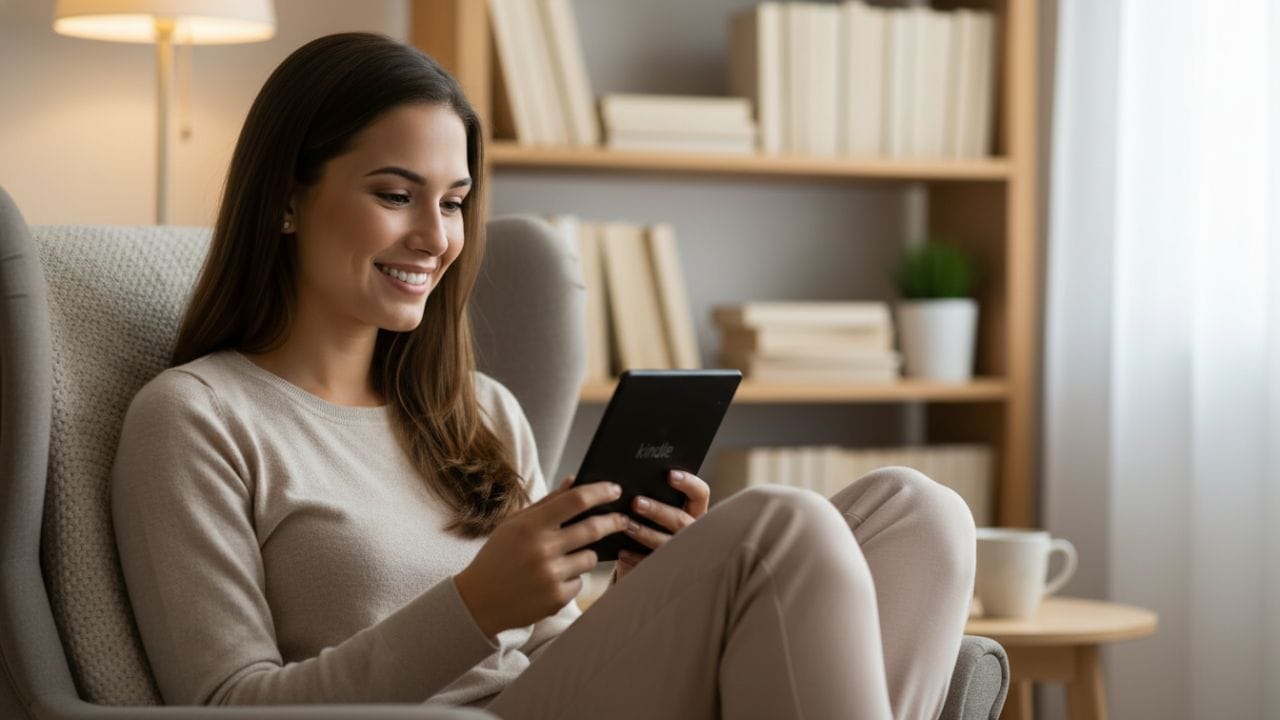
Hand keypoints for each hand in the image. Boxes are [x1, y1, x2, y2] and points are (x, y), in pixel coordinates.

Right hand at [454, 478, 628, 637]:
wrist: (478, 601)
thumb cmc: (498, 557)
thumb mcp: (514, 524)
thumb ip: (546, 503)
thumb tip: (574, 480)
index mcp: (530, 525)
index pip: (575, 501)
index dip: (600, 492)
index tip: (615, 489)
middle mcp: (542, 549)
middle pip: (593, 529)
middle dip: (613, 521)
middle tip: (622, 518)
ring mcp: (551, 576)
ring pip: (590, 558)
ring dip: (585, 555)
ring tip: (562, 559)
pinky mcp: (557, 599)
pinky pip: (580, 582)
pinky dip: (571, 579)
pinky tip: (550, 581)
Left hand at [615, 470, 709, 581]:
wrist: (655, 561)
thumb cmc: (655, 524)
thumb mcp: (661, 508)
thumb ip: (655, 496)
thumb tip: (632, 482)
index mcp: (695, 511)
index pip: (701, 493)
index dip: (689, 483)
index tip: (670, 474)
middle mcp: (693, 531)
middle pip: (681, 520)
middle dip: (658, 510)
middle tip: (636, 502)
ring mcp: (682, 552)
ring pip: (667, 543)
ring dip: (645, 533)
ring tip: (626, 525)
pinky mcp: (667, 570)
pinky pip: (652, 563)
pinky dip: (636, 557)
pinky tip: (621, 551)